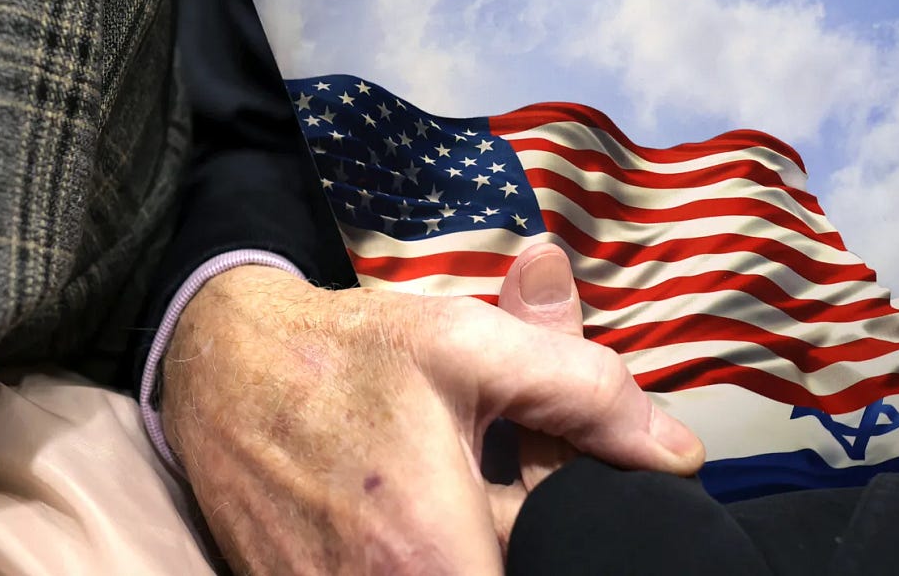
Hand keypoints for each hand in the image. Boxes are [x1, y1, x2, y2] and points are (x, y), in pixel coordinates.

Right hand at [160, 246, 703, 574]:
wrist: (220, 366)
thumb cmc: (345, 353)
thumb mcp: (469, 345)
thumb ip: (584, 393)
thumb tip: (678, 452)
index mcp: (432, 560)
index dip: (579, 553)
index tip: (575, 508)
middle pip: (515, 572)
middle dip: (539, 529)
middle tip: (524, 460)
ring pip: (469, 572)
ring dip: (493, 535)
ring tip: (470, 466)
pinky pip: (418, 575)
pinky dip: (448, 542)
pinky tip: (443, 487)